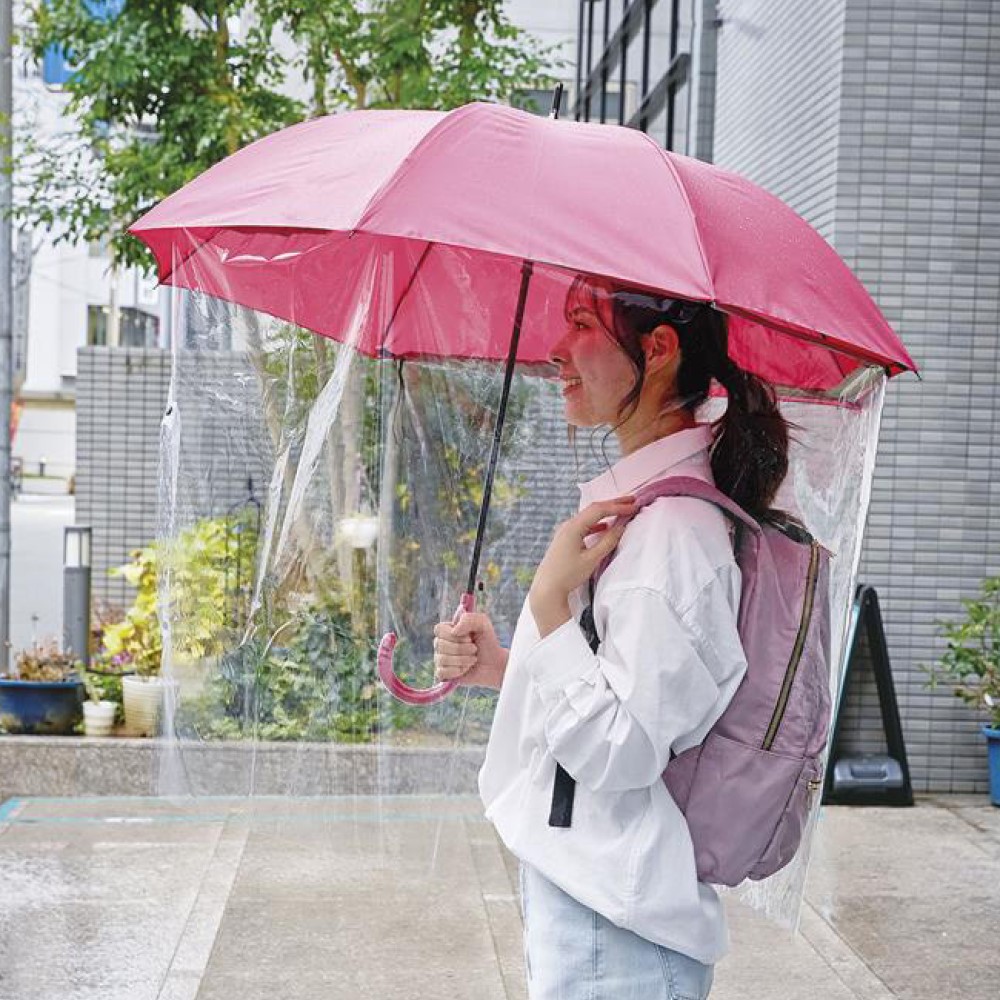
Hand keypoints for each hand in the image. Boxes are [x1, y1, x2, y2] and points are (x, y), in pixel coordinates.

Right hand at [432, 611, 508, 689]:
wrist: (495, 663)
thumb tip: (454, 631)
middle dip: (462, 648)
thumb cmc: (487, 642)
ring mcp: (440, 659)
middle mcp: (441, 644)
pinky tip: (466, 669)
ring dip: (462, 659)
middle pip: (440, 645)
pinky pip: (441, 672)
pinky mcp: (443, 674)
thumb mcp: (482, 623)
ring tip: (473, 659)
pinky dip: (457, 671)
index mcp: (447, 630)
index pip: (438, 630)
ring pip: (442, 659)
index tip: (469, 637)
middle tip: (474, 649)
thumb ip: (469, 619)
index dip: (454, 635)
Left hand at [528, 497, 636, 633]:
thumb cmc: (568, 575)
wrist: (547, 588)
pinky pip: (584, 526)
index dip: (617, 506)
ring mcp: (565, 531)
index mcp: (573, 527)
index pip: (599, 510)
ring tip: (622, 511)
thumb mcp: (591, 559)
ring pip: (589, 517)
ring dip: (606, 513)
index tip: (633, 505)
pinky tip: (605, 527)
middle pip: (593, 509)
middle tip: (631, 500)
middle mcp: (568, 525)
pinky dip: (597, 524)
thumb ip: (608, 541)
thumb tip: (621, 528)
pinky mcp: (565, 539)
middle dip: (613, 504)